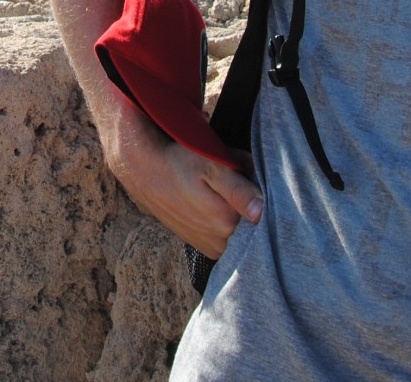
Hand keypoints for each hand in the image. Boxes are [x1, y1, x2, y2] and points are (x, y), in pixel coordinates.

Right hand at [102, 110, 261, 256]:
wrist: (146, 171)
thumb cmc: (180, 162)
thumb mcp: (212, 166)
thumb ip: (239, 190)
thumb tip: (260, 212)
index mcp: (226, 223)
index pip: (264, 217)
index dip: (264, 198)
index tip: (253, 180)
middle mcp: (220, 242)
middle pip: (253, 227)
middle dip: (251, 207)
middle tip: (236, 181)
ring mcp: (211, 247)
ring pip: (240, 234)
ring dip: (239, 217)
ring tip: (221, 193)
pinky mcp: (204, 247)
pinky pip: (227, 240)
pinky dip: (227, 225)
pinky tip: (216, 205)